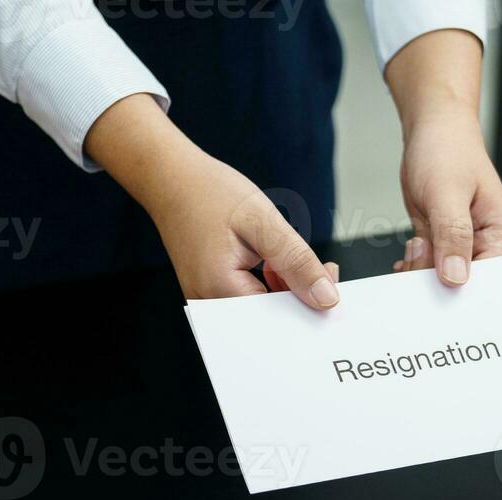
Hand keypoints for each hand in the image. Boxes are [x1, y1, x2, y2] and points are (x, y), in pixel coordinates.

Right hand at [85, 94, 339, 309]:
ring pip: (263, 309)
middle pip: (272, 319)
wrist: (170, 178)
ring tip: (284, 256)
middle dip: (301, 295)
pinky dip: (269, 285)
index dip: (312, 302)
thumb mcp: (264, 223)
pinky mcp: (212, 294)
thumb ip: (297, 263)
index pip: (281, 319)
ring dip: (285, 288)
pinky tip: (272, 263)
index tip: (332, 275)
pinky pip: (250, 300)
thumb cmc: (211, 193)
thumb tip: (327, 299)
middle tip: (322, 266)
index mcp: (222, 292)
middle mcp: (211, 306)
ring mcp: (209, 302)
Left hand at [385, 31, 501, 284]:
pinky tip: (405, 258)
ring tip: (415, 247)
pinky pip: (426, 269)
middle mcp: (483, 247)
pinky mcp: (440, 245)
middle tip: (418, 267)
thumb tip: (456, 278)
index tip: (438, 293)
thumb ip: (453, 236)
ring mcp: (460, 248)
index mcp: (500, 237)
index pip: (489, 284)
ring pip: (439, 282)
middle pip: (463, 288)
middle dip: (437, 286)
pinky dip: (413, 268)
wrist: (433, 130)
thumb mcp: (447, 193)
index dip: (464, 294)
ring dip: (420, 275)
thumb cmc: (448, 150)